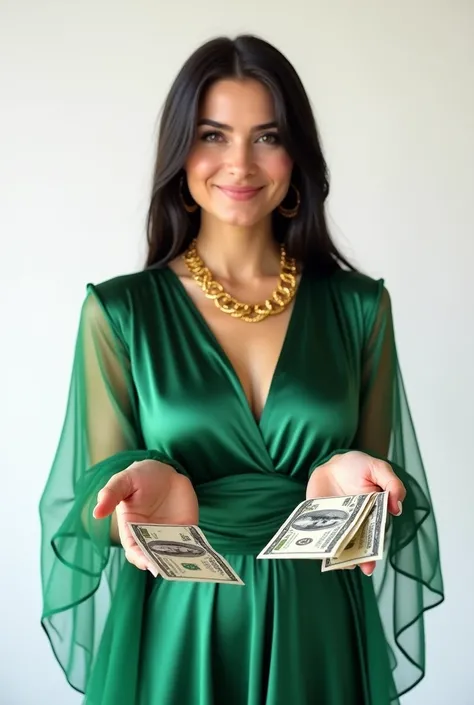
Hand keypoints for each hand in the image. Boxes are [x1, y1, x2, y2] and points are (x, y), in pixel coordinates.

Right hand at [93, 459, 198, 574]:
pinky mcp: (187, 528)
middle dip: (160, 563)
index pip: (135, 551)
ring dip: (179, 560)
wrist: (165, 470)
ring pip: (174, 554)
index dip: (140, 558)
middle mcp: (151, 537)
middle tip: (167, 567)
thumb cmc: (139, 477)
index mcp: (132, 531)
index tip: (146, 562)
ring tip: (185, 564)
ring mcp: (170, 534)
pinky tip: (202, 554)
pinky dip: (196, 550)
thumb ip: (111, 494)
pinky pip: (192, 544)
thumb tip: (96, 513)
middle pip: (155, 556)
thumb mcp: (123, 481)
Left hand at [306, 451, 405, 575]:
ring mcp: (336, 524)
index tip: (371, 564)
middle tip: (353, 567)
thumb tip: (397, 508)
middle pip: (356, 547)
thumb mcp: (379, 469)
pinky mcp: (320, 520)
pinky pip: (319, 535)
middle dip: (356, 560)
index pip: (374, 538)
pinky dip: (316, 543)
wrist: (333, 462)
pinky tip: (314, 549)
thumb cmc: (358, 467)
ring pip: (337, 545)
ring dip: (335, 554)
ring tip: (334, 559)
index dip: (373, 553)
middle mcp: (355, 525)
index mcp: (373, 516)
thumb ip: (392, 484)